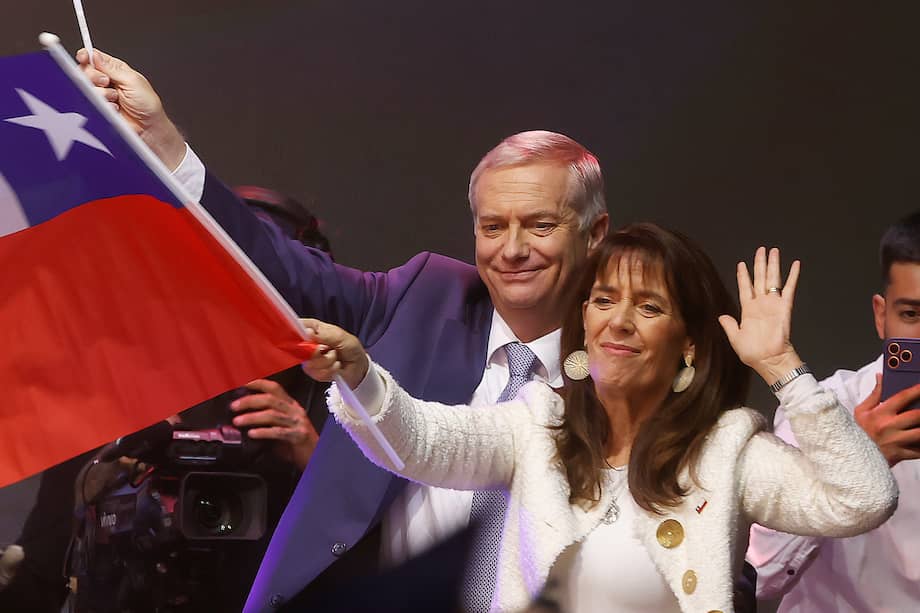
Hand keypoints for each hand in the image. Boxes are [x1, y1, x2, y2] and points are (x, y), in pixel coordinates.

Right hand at [75, 48, 185, 169]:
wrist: (149, 128)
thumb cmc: (148, 105)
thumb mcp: (133, 81)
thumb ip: (113, 68)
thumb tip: (96, 55)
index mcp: (116, 70)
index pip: (95, 58)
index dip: (87, 56)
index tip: (84, 57)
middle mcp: (107, 81)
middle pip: (85, 71)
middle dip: (94, 75)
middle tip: (106, 82)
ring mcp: (102, 95)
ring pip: (86, 87)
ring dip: (101, 92)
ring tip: (116, 98)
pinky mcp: (99, 108)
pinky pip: (90, 102)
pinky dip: (103, 104)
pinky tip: (114, 108)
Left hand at [230, 379, 318, 470]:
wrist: (316, 456)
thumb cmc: (296, 443)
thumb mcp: (282, 427)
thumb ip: (267, 421)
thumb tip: (242, 418)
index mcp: (291, 405)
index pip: (274, 388)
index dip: (258, 383)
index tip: (242, 383)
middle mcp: (294, 411)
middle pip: (270, 399)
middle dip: (249, 401)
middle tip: (234, 406)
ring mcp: (297, 423)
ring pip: (272, 414)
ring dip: (252, 417)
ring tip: (238, 421)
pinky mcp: (298, 436)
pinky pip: (278, 432)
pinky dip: (263, 432)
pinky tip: (252, 434)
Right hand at [299, 318, 369, 388]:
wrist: (359, 366)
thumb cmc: (350, 346)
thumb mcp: (340, 337)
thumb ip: (323, 334)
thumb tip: (306, 332)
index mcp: (314, 329)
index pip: (297, 326)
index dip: (297, 332)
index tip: (308, 338)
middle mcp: (309, 343)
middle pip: (299, 348)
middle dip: (316, 352)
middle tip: (327, 349)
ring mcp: (310, 358)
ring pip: (309, 363)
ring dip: (327, 361)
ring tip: (336, 357)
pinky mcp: (314, 371)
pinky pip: (316, 373)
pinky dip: (330, 370)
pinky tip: (336, 366)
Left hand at [719, 247, 802, 383]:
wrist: (768, 359)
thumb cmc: (753, 352)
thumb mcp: (735, 338)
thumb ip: (729, 325)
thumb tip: (721, 316)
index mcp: (748, 310)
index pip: (745, 287)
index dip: (743, 276)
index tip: (741, 264)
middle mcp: (761, 304)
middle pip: (760, 278)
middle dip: (760, 263)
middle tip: (761, 249)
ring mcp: (773, 304)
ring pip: (773, 279)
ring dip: (773, 265)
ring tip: (773, 251)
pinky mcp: (784, 307)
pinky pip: (789, 288)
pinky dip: (792, 276)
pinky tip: (795, 264)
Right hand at [855, 374, 919, 465]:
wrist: (851, 457)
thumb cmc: (857, 433)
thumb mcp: (861, 411)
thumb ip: (874, 394)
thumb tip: (881, 377)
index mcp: (880, 414)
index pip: (902, 397)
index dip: (916, 390)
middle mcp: (889, 427)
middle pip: (917, 416)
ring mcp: (896, 441)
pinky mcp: (901, 454)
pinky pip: (919, 450)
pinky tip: (919, 439)